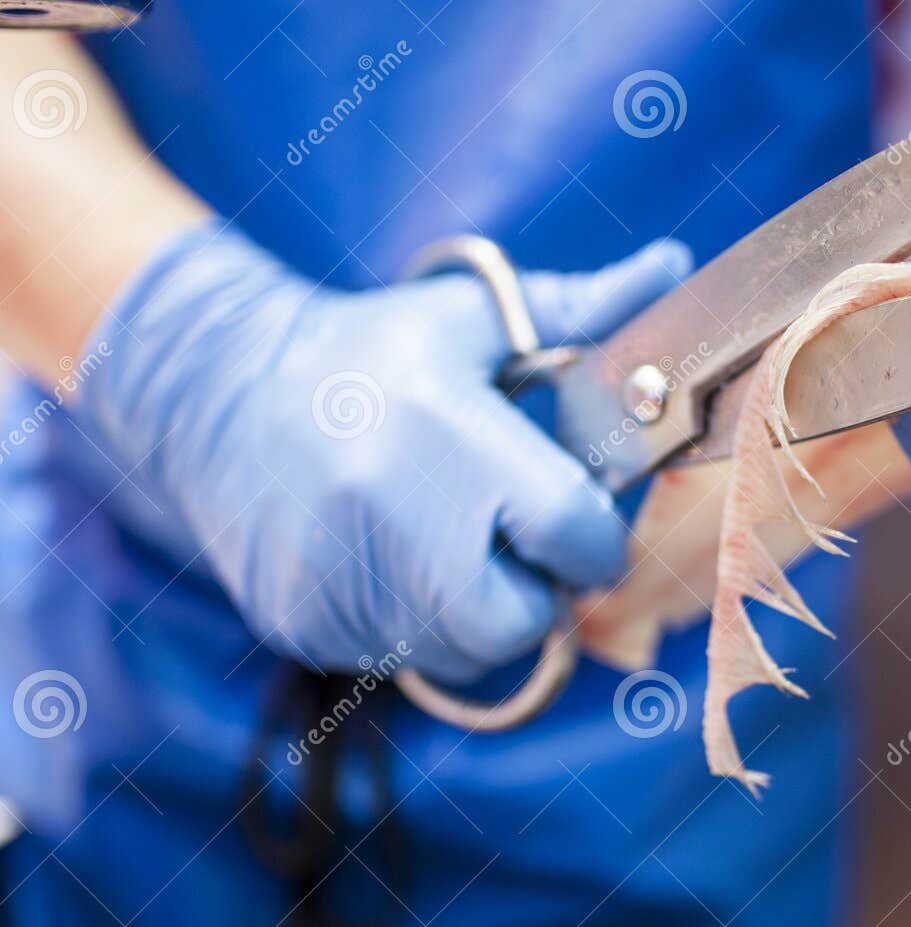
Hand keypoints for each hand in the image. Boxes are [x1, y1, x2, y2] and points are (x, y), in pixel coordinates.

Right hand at [81, 223, 688, 682]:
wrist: (216, 388)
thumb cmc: (374, 351)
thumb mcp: (476, 317)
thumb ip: (584, 310)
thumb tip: (676, 266)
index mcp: (444, 428)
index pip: (569, 529)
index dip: (596, 540)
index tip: (584, 526)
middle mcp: (385, 509)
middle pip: (517, 619)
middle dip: (539, 594)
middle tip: (519, 548)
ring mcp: (334, 573)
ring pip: (462, 653)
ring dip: (481, 616)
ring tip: (454, 548)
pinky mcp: (301, 619)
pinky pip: (396, 658)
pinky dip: (416, 626)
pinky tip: (396, 562)